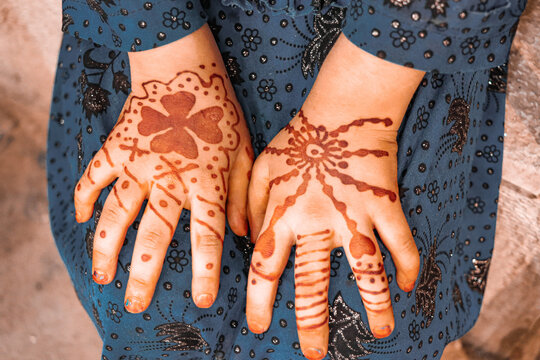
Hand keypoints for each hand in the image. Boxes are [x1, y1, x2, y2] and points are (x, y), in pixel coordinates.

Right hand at [74, 25, 253, 311]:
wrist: (184, 69)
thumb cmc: (220, 112)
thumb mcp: (245, 152)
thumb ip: (243, 194)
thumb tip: (242, 234)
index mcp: (206, 181)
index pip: (206, 235)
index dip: (204, 271)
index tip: (200, 301)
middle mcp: (169, 179)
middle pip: (154, 235)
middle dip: (144, 274)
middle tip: (136, 305)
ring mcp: (138, 164)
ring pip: (116, 214)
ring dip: (106, 248)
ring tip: (101, 277)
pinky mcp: (116, 149)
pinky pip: (93, 178)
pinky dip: (84, 198)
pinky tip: (80, 219)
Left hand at [246, 34, 423, 359]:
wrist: (341, 110)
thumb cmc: (297, 137)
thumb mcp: (258, 164)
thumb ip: (245, 202)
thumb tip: (241, 238)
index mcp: (283, 215)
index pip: (266, 269)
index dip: (260, 301)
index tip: (259, 326)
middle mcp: (316, 224)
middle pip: (313, 282)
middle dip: (311, 322)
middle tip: (313, 353)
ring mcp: (354, 216)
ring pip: (365, 270)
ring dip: (374, 304)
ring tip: (382, 332)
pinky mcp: (384, 205)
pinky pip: (400, 241)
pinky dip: (407, 264)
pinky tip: (407, 285)